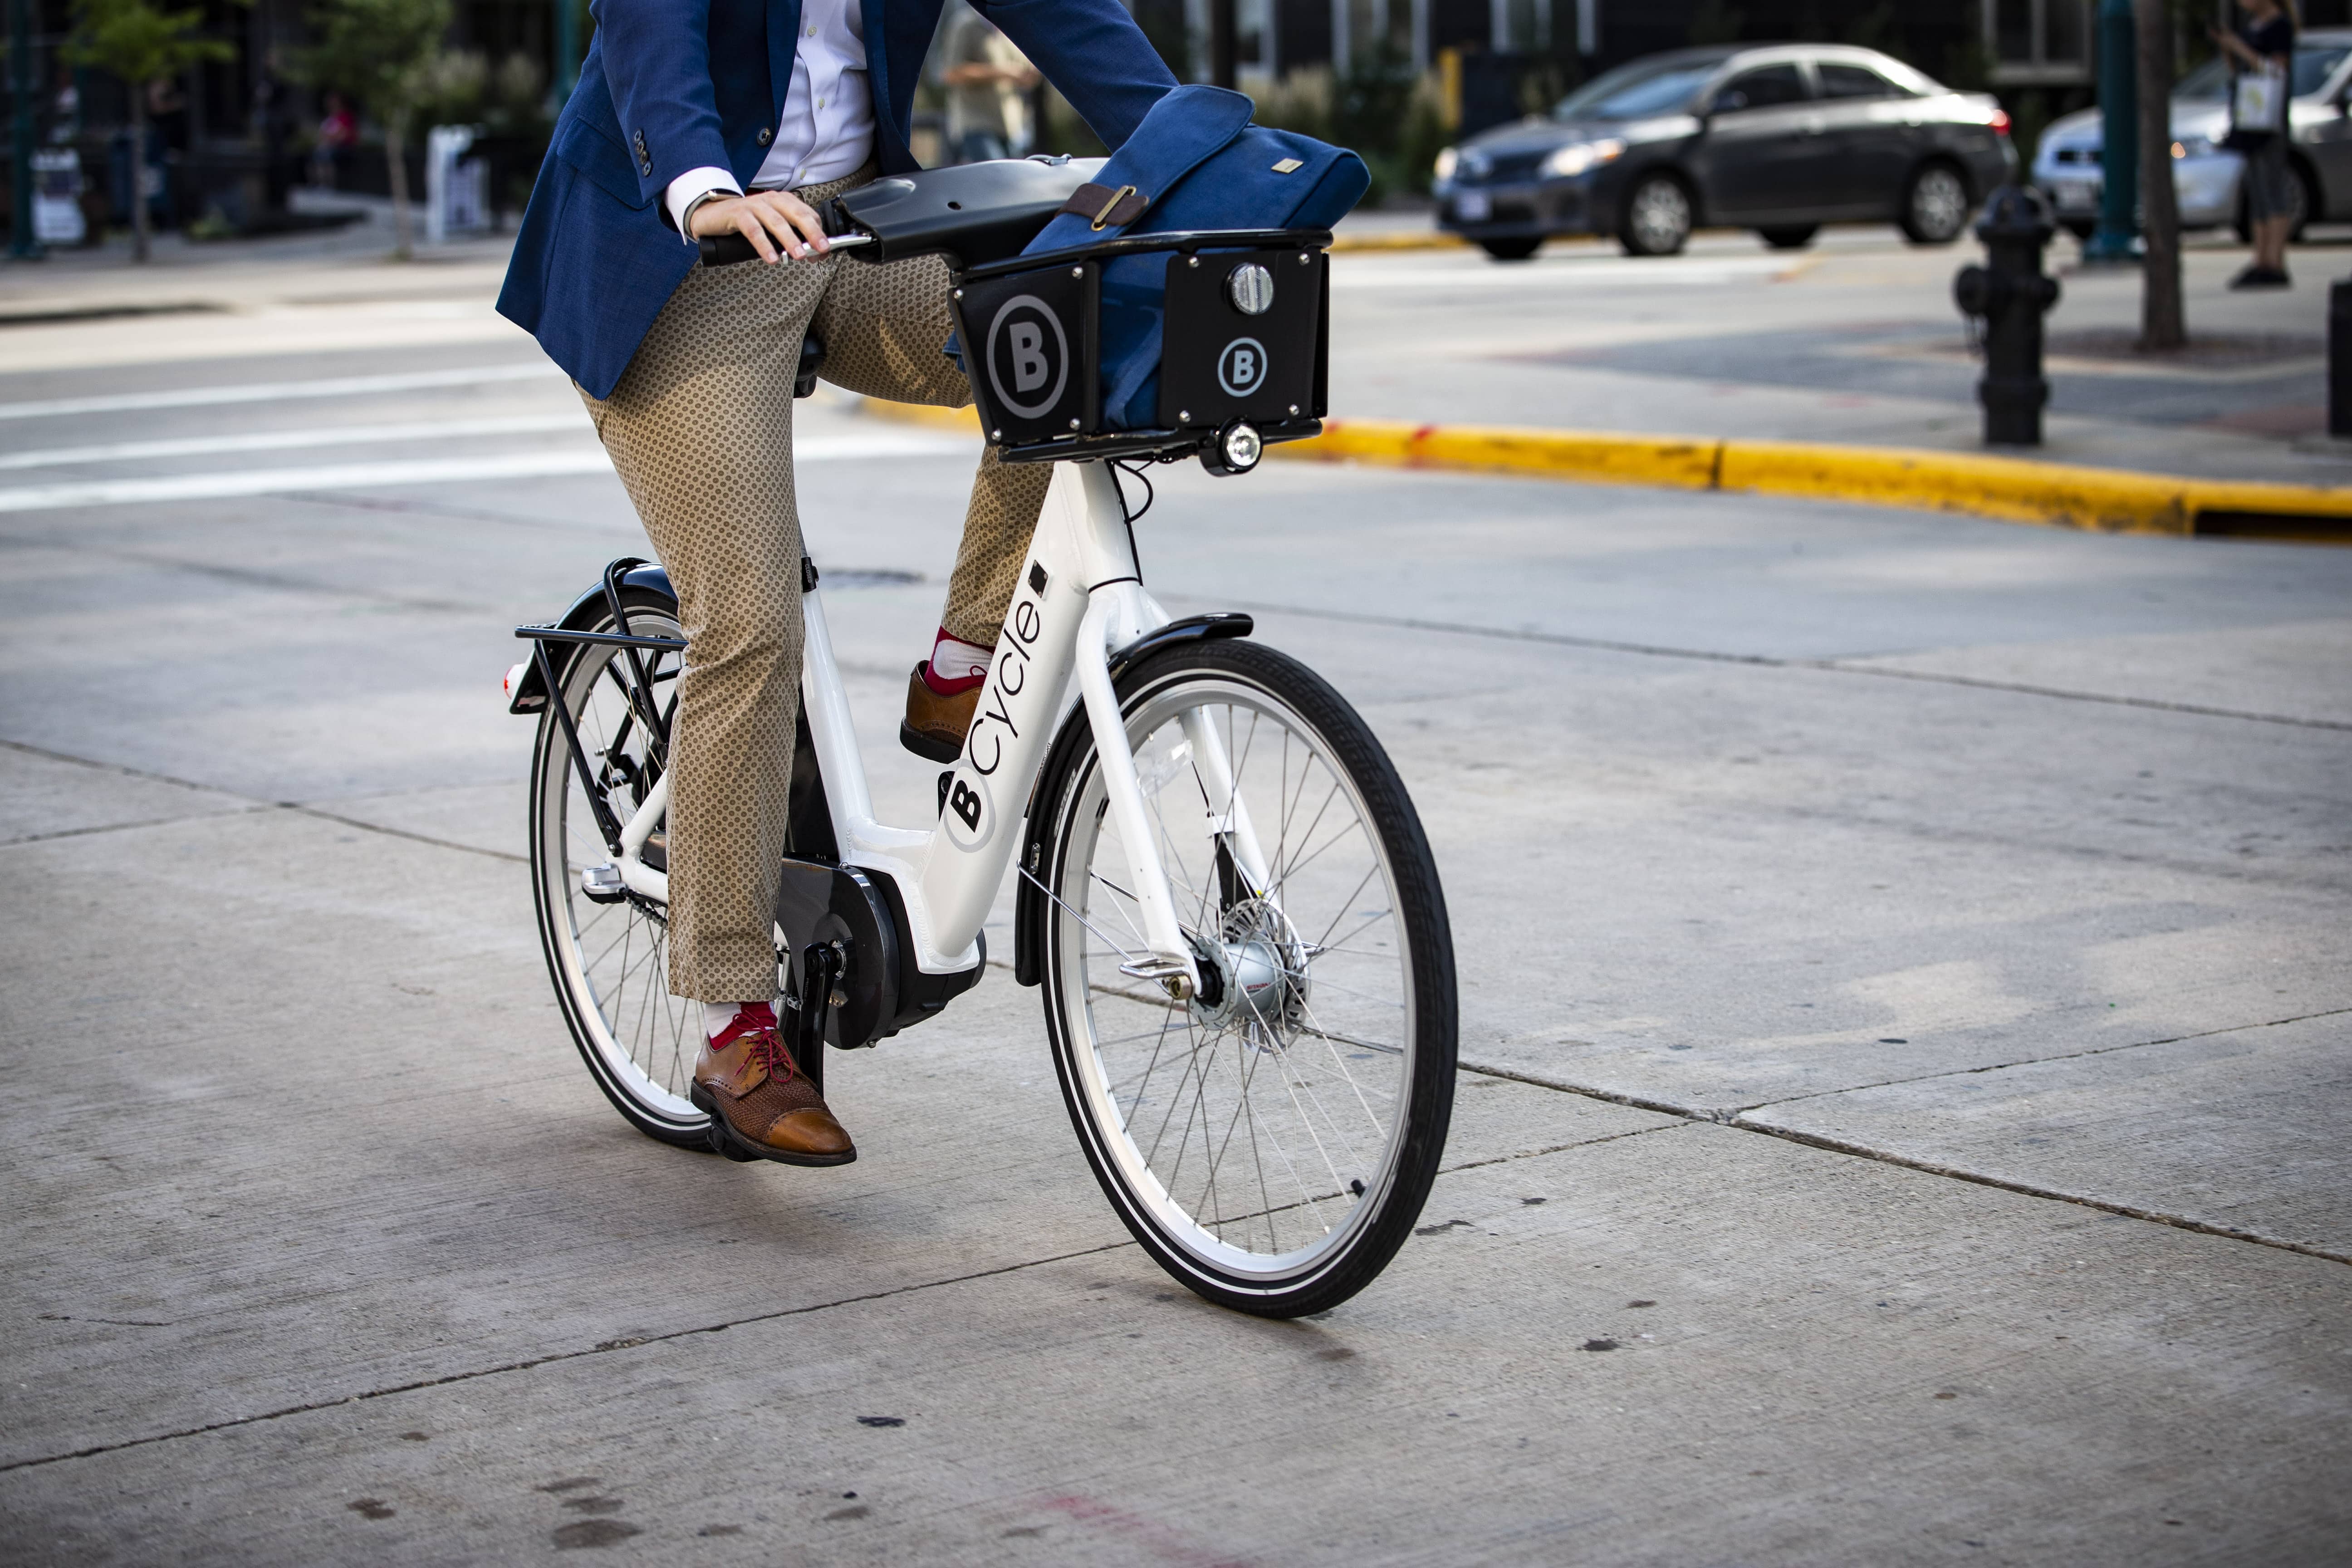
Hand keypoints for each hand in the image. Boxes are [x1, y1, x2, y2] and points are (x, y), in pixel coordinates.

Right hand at [689, 189, 830, 263]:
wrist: (712, 214)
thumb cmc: (746, 222)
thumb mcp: (772, 227)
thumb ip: (789, 237)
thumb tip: (812, 254)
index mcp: (783, 201)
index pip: (807, 215)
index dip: (818, 232)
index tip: (824, 251)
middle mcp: (771, 200)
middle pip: (797, 215)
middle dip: (812, 232)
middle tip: (821, 248)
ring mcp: (754, 205)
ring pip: (777, 222)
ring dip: (790, 240)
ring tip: (800, 256)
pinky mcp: (738, 214)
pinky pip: (754, 230)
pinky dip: (764, 245)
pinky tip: (771, 258)